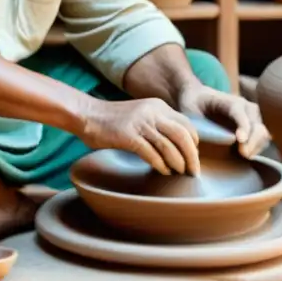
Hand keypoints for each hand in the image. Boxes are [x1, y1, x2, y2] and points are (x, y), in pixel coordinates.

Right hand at [78, 97, 200, 175]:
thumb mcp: (141, 115)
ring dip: (178, 163)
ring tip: (180, 173)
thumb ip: (158, 124)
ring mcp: (140, 123)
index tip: (193, 157)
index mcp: (158, 106)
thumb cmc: (114, 120)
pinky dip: (160, 165)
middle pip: (183, 135)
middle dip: (192, 156)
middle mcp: (152, 112)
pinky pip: (151, 153)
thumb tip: (176, 147)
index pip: (187, 124)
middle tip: (193, 172)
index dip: (194, 142)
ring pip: (169, 146)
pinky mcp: (128, 135)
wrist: (87, 115)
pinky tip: (163, 171)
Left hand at [175, 83, 269, 158]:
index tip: (240, 140)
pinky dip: (256, 148)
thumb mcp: (190, 111)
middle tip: (243, 154)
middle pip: (257, 124)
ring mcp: (252, 118)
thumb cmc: (193, 104)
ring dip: (256, 146)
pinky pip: (261, 140)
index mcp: (230, 101)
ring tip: (243, 156)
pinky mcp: (253, 128)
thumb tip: (204, 142)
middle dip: (253, 140)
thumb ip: (198, 125)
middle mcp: (245, 108)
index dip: (243, 126)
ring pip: (262, 133)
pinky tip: (245, 155)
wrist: (198, 98)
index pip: (241, 112)